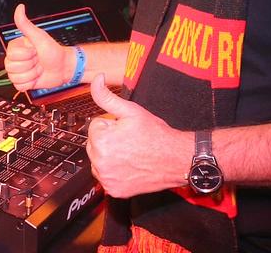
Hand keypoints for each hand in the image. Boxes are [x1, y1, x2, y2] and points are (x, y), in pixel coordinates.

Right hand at [3, 4, 70, 90]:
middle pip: (11, 67)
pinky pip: (19, 86)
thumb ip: (26, 24)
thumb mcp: (39, 36)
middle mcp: (15, 59)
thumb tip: (20, 7)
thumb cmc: (53, 51)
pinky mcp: (23, 82)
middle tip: (38, 60)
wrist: (64, 67)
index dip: (27, 55)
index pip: (12, 55)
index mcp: (16, 47)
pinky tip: (37, 77)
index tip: (35, 51)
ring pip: (16, 78)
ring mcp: (19, 71)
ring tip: (39, 68)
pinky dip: (30, 83)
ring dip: (32, 75)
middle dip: (30, 65)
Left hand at [84, 74, 181, 197]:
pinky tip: (129, 166)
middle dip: (108, 139)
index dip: (112, 125)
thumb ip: (107, 96)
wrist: (175, 159)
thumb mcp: (131, 110)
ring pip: (99, 160)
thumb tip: (97, 79)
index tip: (126, 130)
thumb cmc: (156, 135)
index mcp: (101, 141)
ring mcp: (107, 179)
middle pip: (95, 143)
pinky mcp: (114, 190)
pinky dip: (115, 172)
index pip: (95, 126)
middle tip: (129, 141)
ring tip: (130, 153)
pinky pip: (106, 176)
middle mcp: (100, 162)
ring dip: (109, 155)